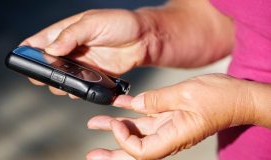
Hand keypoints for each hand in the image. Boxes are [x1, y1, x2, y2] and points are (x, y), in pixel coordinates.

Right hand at [20, 9, 155, 96]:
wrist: (144, 39)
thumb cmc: (120, 24)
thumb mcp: (93, 23)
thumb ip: (70, 36)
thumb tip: (50, 50)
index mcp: (67, 31)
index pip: (40, 40)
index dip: (28, 50)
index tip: (20, 59)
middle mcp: (71, 48)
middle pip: (48, 63)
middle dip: (43, 71)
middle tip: (47, 76)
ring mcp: (82, 63)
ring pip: (62, 77)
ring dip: (60, 82)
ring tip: (65, 84)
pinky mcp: (93, 75)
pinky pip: (79, 84)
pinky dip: (75, 89)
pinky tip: (78, 90)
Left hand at [87, 74, 255, 159]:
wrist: (237, 96)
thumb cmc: (220, 98)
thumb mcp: (186, 95)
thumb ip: (158, 100)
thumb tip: (135, 105)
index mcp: (175, 136)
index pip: (142, 151)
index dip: (124, 141)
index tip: (117, 122)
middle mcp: (169, 135)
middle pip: (135, 149)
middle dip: (112, 152)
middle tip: (92, 154)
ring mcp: (168, 125)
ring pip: (137, 130)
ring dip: (116, 126)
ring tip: (96, 122)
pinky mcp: (169, 114)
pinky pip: (146, 114)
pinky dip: (131, 109)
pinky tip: (118, 104)